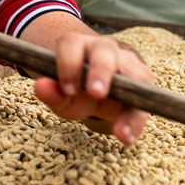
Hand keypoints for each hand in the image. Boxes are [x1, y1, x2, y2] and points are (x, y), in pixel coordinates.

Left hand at [32, 32, 151, 144]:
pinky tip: (127, 139)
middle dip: (101, 71)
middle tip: (96, 94)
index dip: (69, 65)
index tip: (67, 90)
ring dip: (129, 99)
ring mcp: (128, 62)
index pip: (72, 45)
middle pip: (105, 51)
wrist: (98, 88)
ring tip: (120, 131)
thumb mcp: (63, 94)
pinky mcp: (142, 80)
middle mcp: (106, 48)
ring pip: (135, 73)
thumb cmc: (76, 89)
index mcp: (79, 46)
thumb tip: (40, 86)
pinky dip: (136, 122)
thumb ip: (52, 92)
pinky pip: (144, 100)